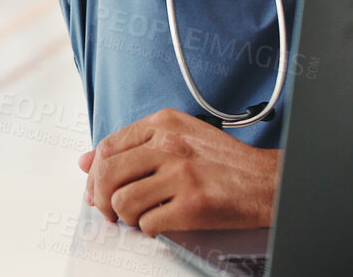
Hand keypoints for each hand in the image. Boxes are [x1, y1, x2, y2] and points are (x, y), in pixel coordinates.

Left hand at [78, 109, 277, 234]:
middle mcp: (170, 144)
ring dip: (126, 217)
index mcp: (164, 123)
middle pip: (107, 175)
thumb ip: (132, 145)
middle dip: (101, 199)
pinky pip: (147, 223)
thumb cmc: (223, 162)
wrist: (267, 182)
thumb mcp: (179, 136)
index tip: (95, 188)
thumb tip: (86, 161)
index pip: (108, 147)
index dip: (94, 174)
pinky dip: (149, 228)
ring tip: (139, 216)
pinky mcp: (192, 205)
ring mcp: (181, 175)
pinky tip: (161, 222)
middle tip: (110, 211)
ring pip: (122, 202)